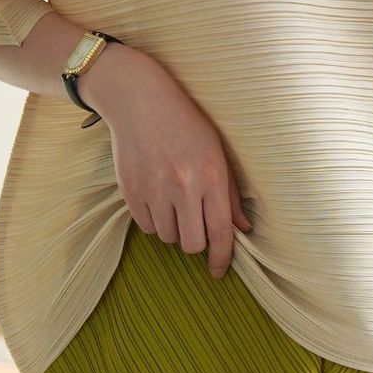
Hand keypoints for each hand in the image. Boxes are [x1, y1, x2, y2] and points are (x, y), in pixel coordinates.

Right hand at [78, 45, 250, 277]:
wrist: (140, 100)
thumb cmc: (185, 125)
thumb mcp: (217, 152)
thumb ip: (230, 194)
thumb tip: (242, 228)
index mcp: (210, 177)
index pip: (219, 233)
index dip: (220, 259)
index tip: (218, 272)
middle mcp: (183, 186)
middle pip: (192, 244)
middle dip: (195, 243)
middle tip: (193, 225)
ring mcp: (154, 190)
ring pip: (168, 238)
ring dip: (173, 229)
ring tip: (173, 204)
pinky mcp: (131, 191)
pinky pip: (146, 227)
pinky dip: (153, 221)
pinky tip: (156, 198)